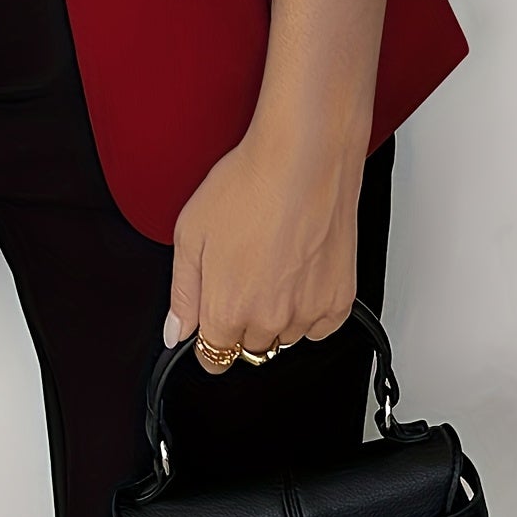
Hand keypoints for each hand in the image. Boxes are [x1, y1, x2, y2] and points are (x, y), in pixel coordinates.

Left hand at [165, 123, 367, 372]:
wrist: (304, 159)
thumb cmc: (248, 185)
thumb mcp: (190, 232)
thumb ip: (182, 293)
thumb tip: (177, 332)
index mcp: (227, 310)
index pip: (214, 358)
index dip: (208, 336)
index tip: (212, 316)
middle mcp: (269, 321)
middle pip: (250, 347)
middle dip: (241, 320)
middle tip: (244, 272)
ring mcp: (307, 313)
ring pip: (285, 337)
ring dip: (276, 315)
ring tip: (273, 262)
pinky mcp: (339, 301)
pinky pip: (320, 326)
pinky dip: (310, 308)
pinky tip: (299, 270)